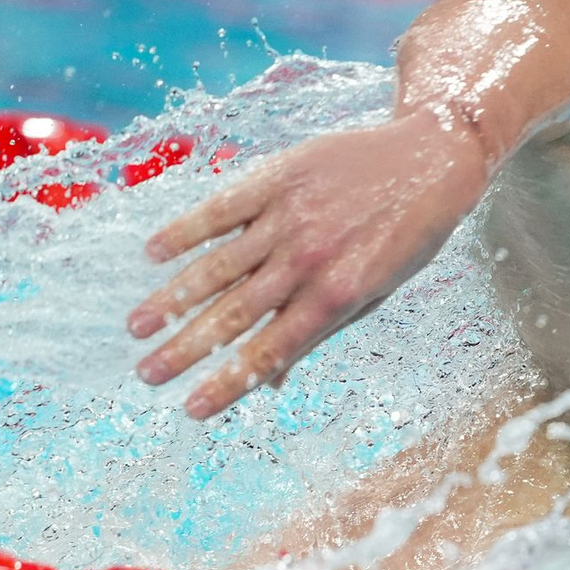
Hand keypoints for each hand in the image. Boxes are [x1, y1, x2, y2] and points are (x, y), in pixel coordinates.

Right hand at [128, 111, 488, 418]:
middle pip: (234, 315)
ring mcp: (289, 217)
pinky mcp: (278, 177)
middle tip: (147, 375)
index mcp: (336, 297)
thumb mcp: (376, 293)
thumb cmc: (406, 237)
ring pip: (218, 265)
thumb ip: (320, 331)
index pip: (270, 351)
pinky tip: (154, 253)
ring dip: (173, 298)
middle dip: (187, 350)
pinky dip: (187, 230)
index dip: (229, 382)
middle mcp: (308, 261)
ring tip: (137, 326)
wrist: (432, 160)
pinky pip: (222, 207)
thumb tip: (273, 380)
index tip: (193, 409)